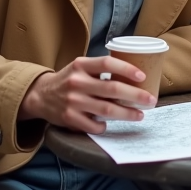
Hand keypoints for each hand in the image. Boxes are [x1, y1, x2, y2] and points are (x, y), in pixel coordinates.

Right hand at [18, 55, 156, 134]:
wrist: (40, 96)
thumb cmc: (69, 80)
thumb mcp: (80, 68)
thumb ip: (100, 70)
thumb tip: (133, 77)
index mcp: (81, 65)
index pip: (107, 63)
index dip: (127, 69)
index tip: (142, 76)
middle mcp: (77, 82)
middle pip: (112, 89)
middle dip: (136, 95)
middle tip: (150, 100)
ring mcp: (72, 101)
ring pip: (107, 109)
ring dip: (127, 113)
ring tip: (139, 115)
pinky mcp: (69, 118)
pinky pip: (93, 125)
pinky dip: (104, 126)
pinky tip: (110, 124)